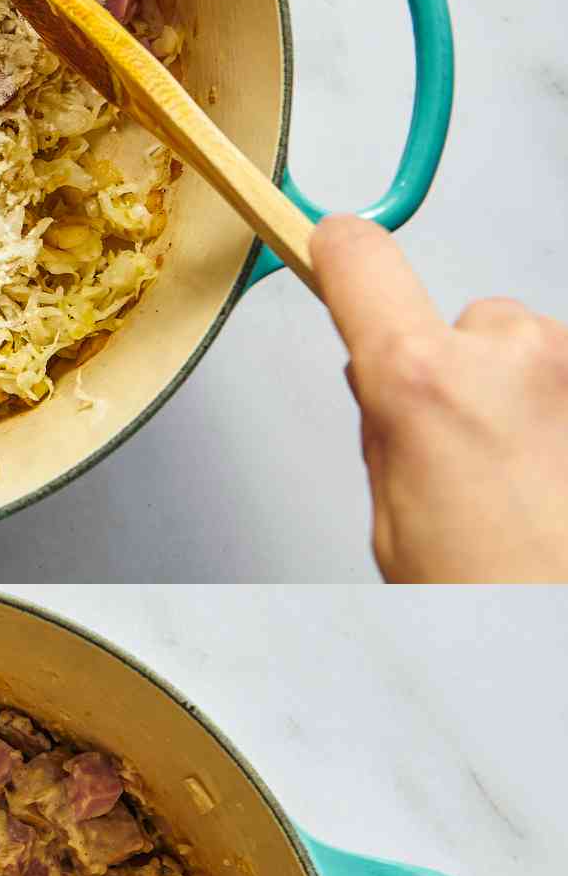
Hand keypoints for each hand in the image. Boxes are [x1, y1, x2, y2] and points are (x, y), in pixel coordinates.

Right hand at [312, 214, 567, 580]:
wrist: (564, 624)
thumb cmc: (499, 596)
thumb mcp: (395, 521)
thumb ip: (386, 432)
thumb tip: (381, 387)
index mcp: (425, 383)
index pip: (363, 263)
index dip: (339, 255)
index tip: (332, 251)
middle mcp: (508, 352)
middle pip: (456, 320)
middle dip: (448, 373)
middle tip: (451, 456)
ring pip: (520, 351)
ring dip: (511, 398)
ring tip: (513, 484)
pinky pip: (563, 380)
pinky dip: (554, 418)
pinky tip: (549, 479)